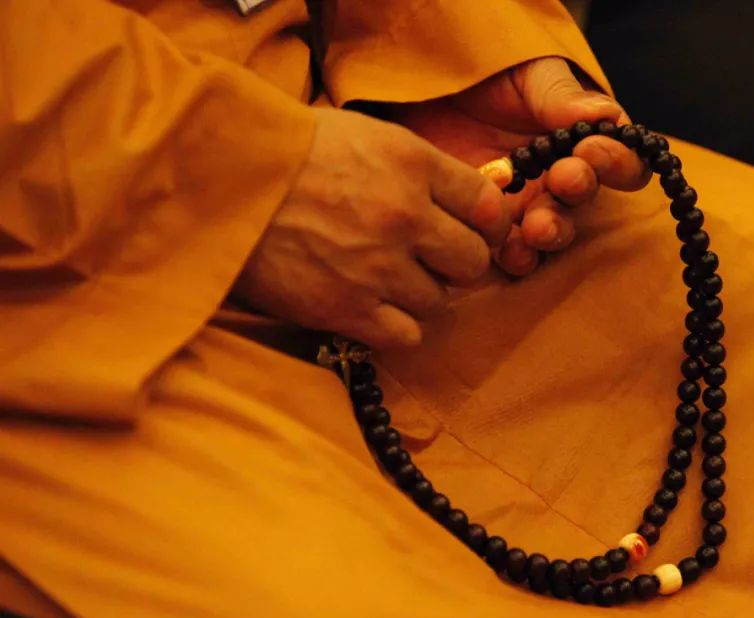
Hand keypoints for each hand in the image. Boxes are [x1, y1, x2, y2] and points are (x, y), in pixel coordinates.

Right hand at [233, 107, 509, 347]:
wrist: (219, 182)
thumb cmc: (290, 151)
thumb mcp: (366, 134)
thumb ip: (421, 167)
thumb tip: (473, 196)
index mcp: (413, 165)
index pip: (490, 206)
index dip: (489, 223)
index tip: (477, 230)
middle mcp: (404, 217)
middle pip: (474, 261)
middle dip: (458, 262)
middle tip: (432, 259)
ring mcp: (376, 268)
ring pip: (439, 301)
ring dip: (419, 293)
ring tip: (386, 278)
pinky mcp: (346, 310)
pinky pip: (407, 335)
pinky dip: (396, 327)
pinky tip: (374, 307)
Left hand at [390, 57, 650, 275]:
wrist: (421, 95)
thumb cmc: (484, 76)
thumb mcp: (525, 74)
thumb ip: (560, 96)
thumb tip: (607, 117)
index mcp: (581, 142)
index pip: (620, 162)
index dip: (616, 161)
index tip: (592, 148)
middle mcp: (560, 180)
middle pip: (585, 201)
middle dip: (578, 192)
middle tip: (563, 179)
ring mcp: (527, 208)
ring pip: (554, 233)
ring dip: (552, 232)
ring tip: (537, 225)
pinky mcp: (491, 228)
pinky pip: (513, 254)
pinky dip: (516, 257)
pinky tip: (508, 249)